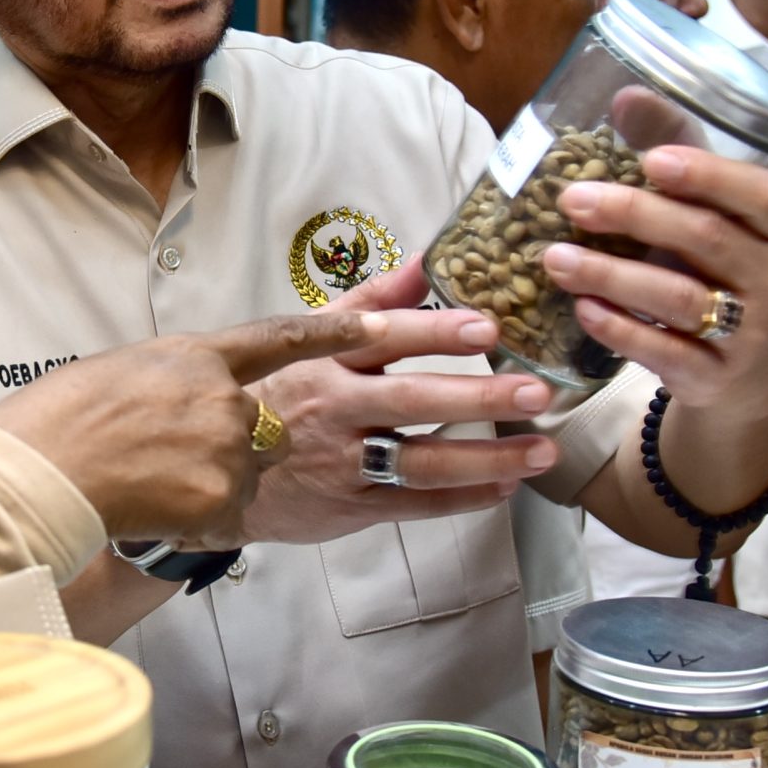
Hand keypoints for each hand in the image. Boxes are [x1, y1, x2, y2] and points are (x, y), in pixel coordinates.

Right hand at [0, 310, 398, 545]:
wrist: (38, 473)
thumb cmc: (57, 422)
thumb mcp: (121, 373)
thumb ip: (176, 379)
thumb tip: (197, 392)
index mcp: (198, 355)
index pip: (283, 336)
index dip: (338, 331)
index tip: (386, 328)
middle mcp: (225, 397)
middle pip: (266, 428)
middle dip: (238, 446)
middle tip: (177, 454)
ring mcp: (228, 448)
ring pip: (245, 476)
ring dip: (207, 486)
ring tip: (144, 486)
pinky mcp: (224, 499)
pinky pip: (225, 518)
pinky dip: (193, 522)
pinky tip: (148, 511)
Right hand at [243, 264, 559, 545]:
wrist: (224, 466)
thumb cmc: (280, 391)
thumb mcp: (310, 336)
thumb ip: (373, 299)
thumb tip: (428, 259)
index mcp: (324, 359)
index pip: (382, 339)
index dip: (433, 332)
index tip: (487, 328)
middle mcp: (334, 409)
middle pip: (412, 402)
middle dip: (479, 397)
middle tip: (536, 392)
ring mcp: (342, 462)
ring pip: (421, 461)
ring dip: (487, 457)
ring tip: (543, 449)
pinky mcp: (350, 507)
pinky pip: (414, 504)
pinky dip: (462, 497)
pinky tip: (506, 486)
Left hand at [541, 145, 767, 420]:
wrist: (753, 380)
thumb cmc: (727, 275)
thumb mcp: (719, 218)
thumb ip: (679, 157)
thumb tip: (623, 94)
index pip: (762, 194)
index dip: (708, 175)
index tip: (652, 159)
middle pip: (706, 240)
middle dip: (635, 217)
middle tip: (571, 200)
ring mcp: (750, 334)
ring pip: (680, 299)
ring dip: (612, 277)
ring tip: (555, 258)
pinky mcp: (715, 378)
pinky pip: (665, 353)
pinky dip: (620, 330)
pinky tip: (582, 310)